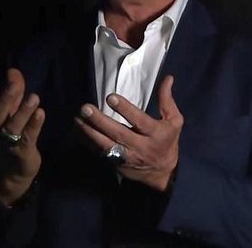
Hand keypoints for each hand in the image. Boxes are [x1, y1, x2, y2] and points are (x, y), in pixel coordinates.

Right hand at [0, 64, 44, 204]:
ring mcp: (8, 141)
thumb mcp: (11, 114)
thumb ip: (14, 94)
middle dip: (7, 94)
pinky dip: (34, 125)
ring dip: (23, 110)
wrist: (12, 174)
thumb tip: (14, 71)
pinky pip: (28, 137)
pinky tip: (41, 113)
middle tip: (14, 77)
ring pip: (13, 125)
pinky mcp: (22, 151)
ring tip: (34, 97)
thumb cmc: (12, 138)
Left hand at [74, 75, 182, 191]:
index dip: (125, 109)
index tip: (110, 97)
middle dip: (100, 121)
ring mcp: (127, 157)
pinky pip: (99, 153)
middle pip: (118, 133)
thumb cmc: (168, 141)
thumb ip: (167, 100)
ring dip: (89, 132)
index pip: (139, 121)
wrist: (163, 173)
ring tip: (78, 118)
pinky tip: (77, 130)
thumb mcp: (174, 121)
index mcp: (155, 134)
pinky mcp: (117, 164)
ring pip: (106, 145)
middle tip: (86, 108)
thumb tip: (167, 78)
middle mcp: (140, 147)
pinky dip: (87, 142)